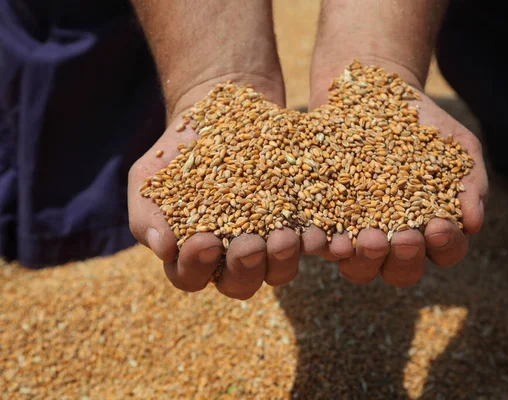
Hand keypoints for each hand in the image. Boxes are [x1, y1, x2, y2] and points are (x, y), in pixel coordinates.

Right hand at [128, 75, 306, 299]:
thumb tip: (163, 248)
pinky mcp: (299, 223)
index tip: (205, 240)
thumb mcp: (151, 175)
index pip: (190, 277)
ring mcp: (268, 243)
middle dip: (244, 268)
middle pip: (238, 284)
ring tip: (285, 237)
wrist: (220, 113)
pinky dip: (315, 242)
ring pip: (278, 272)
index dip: (196, 267)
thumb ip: (148, 212)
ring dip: (281, 260)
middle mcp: (232, 256)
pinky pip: (310, 243)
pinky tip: (319, 233)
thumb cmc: (179, 150)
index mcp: (193, 254)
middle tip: (250, 246)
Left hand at [311, 73, 487, 285]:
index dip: (445, 246)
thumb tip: (474, 223)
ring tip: (367, 238)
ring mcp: (356, 233)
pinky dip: (326, 245)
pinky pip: (323, 243)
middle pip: (401, 271)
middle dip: (405, 259)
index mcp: (429, 229)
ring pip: (360, 268)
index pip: (444, 251)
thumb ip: (470, 182)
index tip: (439, 226)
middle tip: (403, 237)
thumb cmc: (424, 126)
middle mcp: (392, 239)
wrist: (374, 95)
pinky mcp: (324, 219)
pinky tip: (329, 236)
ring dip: (365, 260)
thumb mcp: (455, 145)